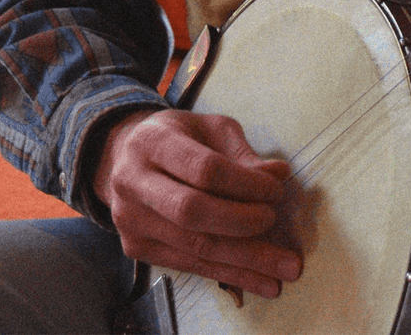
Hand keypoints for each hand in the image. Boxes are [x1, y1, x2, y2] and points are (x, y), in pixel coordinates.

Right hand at [92, 108, 301, 299]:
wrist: (127, 157)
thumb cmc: (180, 138)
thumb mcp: (210, 130)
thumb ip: (242, 153)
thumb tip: (278, 174)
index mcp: (154, 142)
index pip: (204, 169)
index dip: (245, 183)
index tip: (276, 190)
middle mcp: (134, 181)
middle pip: (193, 211)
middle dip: (242, 224)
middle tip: (276, 225)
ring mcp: (131, 219)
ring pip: (193, 246)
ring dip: (244, 261)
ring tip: (282, 271)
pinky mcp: (136, 248)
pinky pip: (189, 264)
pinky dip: (228, 274)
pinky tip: (258, 280)